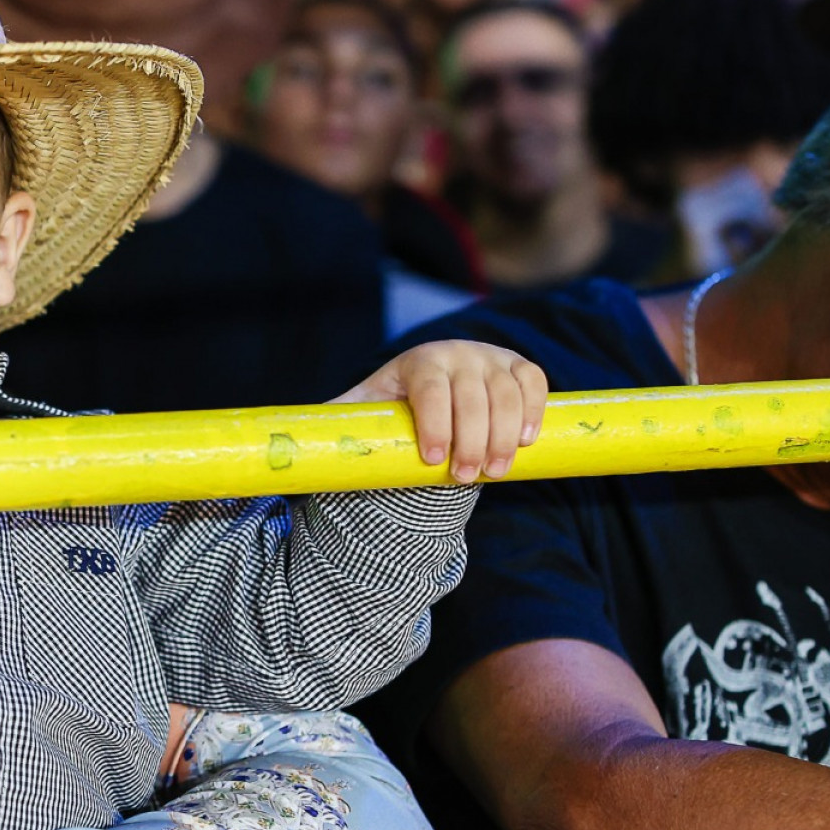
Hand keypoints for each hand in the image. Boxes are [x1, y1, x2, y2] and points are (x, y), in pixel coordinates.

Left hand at [333, 339, 547, 483]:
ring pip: (506, 394)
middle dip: (470, 440)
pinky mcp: (518, 367)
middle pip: (472, 396)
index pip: (429, 388)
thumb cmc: (396, 407)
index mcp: (417, 361)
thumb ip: (340, 421)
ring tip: (494, 471)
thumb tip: (294, 444)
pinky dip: (533, 410)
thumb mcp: (366, 410)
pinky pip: (534, 382)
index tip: (431, 459)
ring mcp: (491, 357)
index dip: (434, 423)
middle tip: (464, 477)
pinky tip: (524, 441)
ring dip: (503, 435)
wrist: (434, 393)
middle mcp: (456, 352)